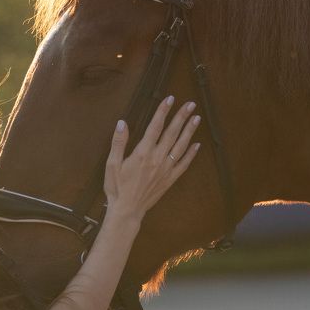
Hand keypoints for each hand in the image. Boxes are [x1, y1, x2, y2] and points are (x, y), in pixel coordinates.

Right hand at [104, 96, 200, 217]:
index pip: (155, 127)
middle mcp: (157, 159)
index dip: (163, 111)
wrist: (127, 210)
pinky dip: (191, 154)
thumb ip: (118, 143)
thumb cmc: (117, 187)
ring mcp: (166, 169)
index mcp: (142, 153)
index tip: (170, 99)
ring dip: (189, 131)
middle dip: (181, 117)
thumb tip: (122, 123)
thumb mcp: (112, 164)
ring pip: (181, 146)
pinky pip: (184, 164)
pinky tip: (197, 144)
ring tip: (197, 118)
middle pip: (172, 133)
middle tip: (191, 104)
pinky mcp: (170, 179)